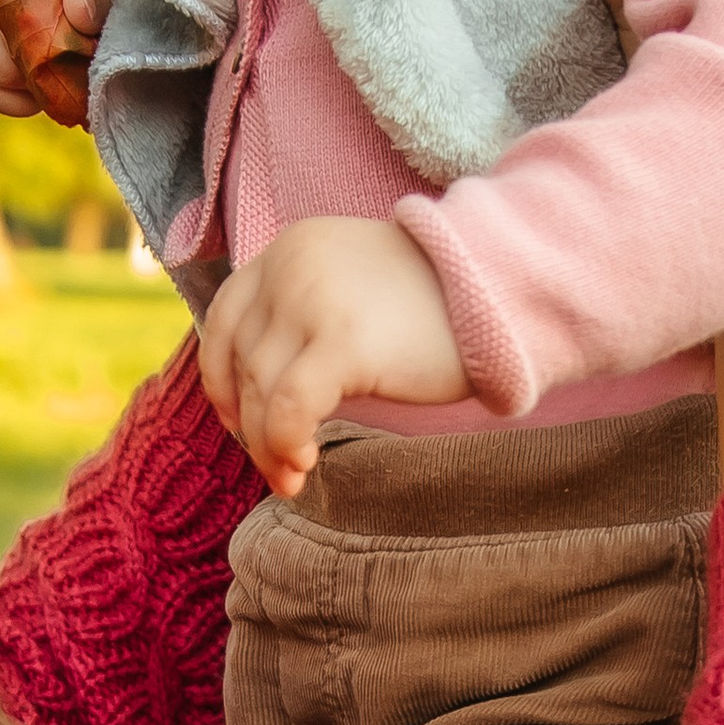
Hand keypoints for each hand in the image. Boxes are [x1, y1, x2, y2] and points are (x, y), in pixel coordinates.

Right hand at [0, 0, 121, 115]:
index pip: (29, 17)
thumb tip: (79, 15)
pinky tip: (41, 89)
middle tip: (77, 76)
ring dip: (28, 92)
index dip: (57, 47)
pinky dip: (14, 98)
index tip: (86, 51)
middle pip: (2, 59)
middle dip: (44, 79)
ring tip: (60, 80)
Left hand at [198, 217, 466, 494]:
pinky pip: (290, 408)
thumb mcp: (351, 288)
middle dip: (250, 424)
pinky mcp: (341, 341)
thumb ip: (303, 313)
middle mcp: (290, 266)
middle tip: (275, 466)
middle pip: (242, 360)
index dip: (220, 378)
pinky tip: (306, 462)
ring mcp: (312, 300)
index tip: (238, 420)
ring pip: (260, 390)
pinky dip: (286, 443)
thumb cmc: (437, 303)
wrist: (504, 287)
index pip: (223, 317)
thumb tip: (259, 394)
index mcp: (289, 248)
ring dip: (268, 445)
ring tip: (293, 476)